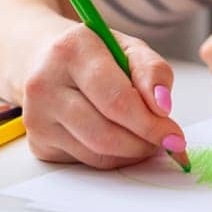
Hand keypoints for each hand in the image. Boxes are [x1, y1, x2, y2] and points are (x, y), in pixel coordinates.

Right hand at [22, 20, 186, 169]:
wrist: (44, 60)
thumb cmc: (94, 54)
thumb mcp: (130, 49)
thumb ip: (152, 72)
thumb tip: (162, 107)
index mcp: (71, 50)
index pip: (117, 100)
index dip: (151, 124)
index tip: (176, 136)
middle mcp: (45, 84)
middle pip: (105, 134)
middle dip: (144, 143)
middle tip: (166, 142)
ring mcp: (36, 117)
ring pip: (97, 154)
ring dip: (131, 153)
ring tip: (145, 138)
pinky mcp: (37, 143)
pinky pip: (86, 162)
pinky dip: (112, 157)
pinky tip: (119, 139)